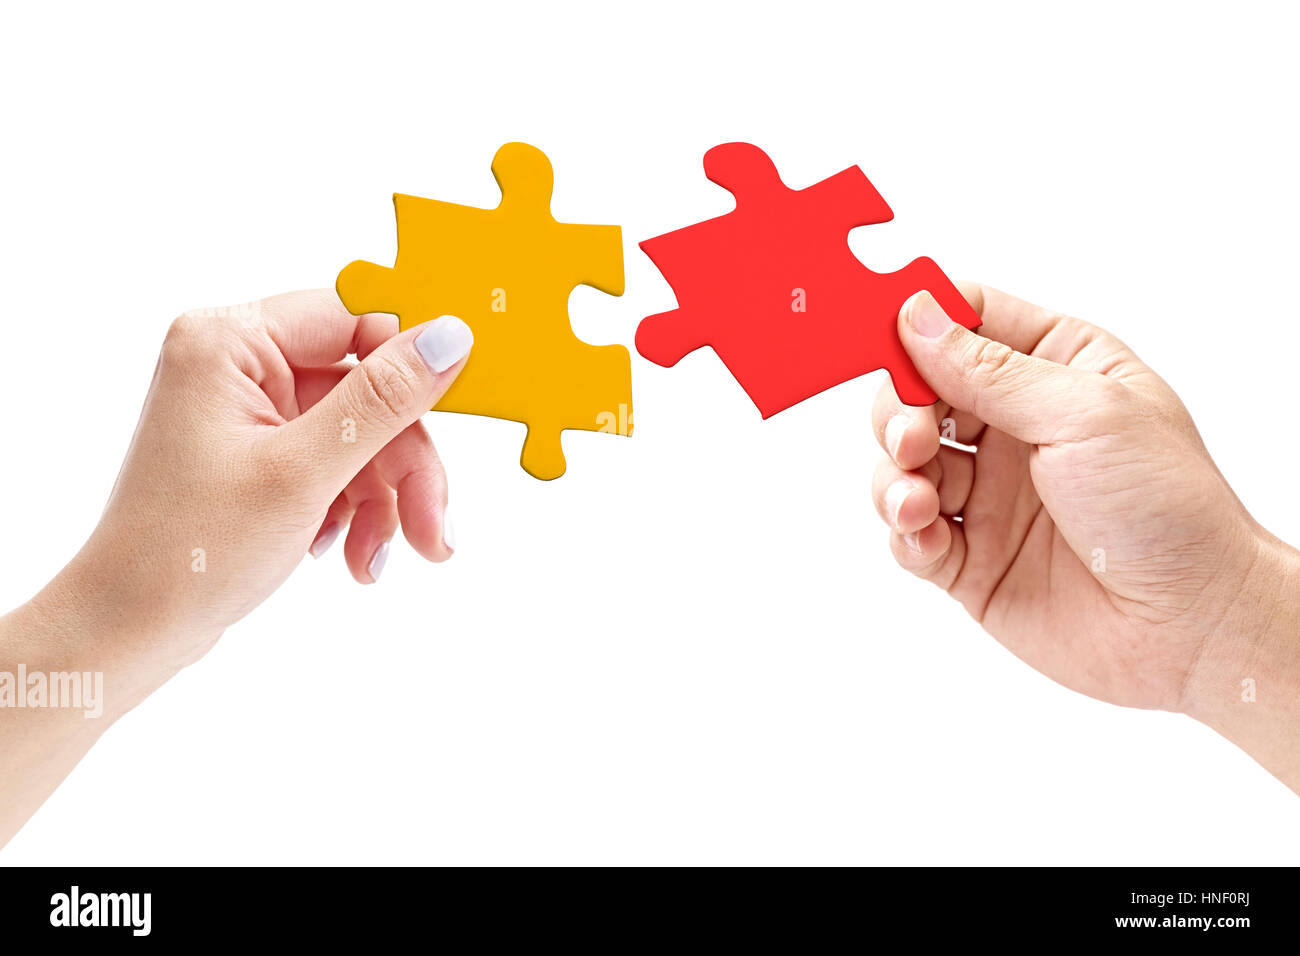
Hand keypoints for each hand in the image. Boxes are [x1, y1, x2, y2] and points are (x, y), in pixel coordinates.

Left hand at [0, 289, 471, 845]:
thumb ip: (383, 400)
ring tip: (381, 560)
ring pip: (362, 431)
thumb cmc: (190, 552)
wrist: (130, 631)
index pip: (355, 318)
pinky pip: (340, 460)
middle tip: (432, 528)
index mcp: (230, 342)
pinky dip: (358, 509)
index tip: (466, 402)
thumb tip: (452, 336)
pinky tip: (352, 555)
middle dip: (404, 464)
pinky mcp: (264, 449)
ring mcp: (252, 408)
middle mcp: (239, 363)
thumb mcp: (303, 473)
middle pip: (367, 387)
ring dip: (387, 498)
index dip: (414, 363)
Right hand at [871, 284, 1299, 787]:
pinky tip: (926, 534)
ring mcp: (989, 493)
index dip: (918, 324)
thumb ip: (991, 370)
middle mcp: (1014, 426)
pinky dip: (904, 530)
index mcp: (1054, 369)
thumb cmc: (1168, 508)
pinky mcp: (969, 558)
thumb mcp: (1086, 414)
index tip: (884, 340)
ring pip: (901, 464)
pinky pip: (909, 533)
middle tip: (912, 439)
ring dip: (894, 477)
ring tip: (918, 501)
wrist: (1191, 627)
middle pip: (917, 393)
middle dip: (899, 412)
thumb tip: (917, 317)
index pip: (966, 320)